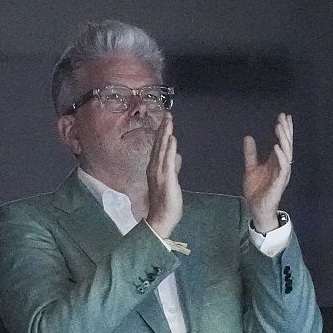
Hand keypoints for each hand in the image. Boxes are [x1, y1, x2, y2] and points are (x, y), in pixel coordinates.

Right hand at [146, 112, 182, 238]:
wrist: (160, 219)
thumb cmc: (165, 203)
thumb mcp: (171, 181)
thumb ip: (173, 168)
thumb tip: (177, 156)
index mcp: (155, 168)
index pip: (159, 147)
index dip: (162, 133)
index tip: (166, 121)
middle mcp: (154, 168)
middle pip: (159, 144)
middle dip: (163, 129)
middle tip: (167, 114)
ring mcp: (159, 173)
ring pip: (162, 149)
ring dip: (165, 134)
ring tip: (169, 120)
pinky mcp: (166, 179)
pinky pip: (168, 161)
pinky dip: (169, 149)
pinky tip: (171, 138)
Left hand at [243, 113, 292, 232]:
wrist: (256, 208)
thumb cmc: (257, 190)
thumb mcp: (251, 168)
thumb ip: (251, 153)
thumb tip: (248, 137)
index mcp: (276, 162)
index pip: (282, 142)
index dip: (284, 130)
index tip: (283, 116)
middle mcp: (281, 166)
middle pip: (287, 145)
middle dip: (286, 131)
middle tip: (284, 117)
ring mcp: (282, 173)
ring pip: (287, 153)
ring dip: (284, 140)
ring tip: (280, 127)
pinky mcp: (279, 182)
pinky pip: (283, 167)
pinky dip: (281, 156)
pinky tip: (277, 146)